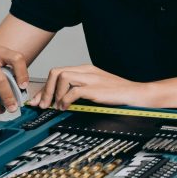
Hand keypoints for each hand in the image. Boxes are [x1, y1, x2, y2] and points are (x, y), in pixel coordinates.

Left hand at [28, 64, 147, 109]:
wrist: (137, 94)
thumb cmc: (118, 94)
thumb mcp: (96, 89)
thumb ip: (79, 90)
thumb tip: (61, 100)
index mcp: (86, 70)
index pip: (58, 72)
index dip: (45, 87)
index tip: (39, 100)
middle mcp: (87, 71)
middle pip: (56, 72)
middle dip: (45, 90)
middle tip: (43, 105)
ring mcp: (91, 79)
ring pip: (61, 77)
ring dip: (54, 94)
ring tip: (57, 106)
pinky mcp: (95, 89)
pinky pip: (72, 91)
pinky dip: (65, 100)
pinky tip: (66, 107)